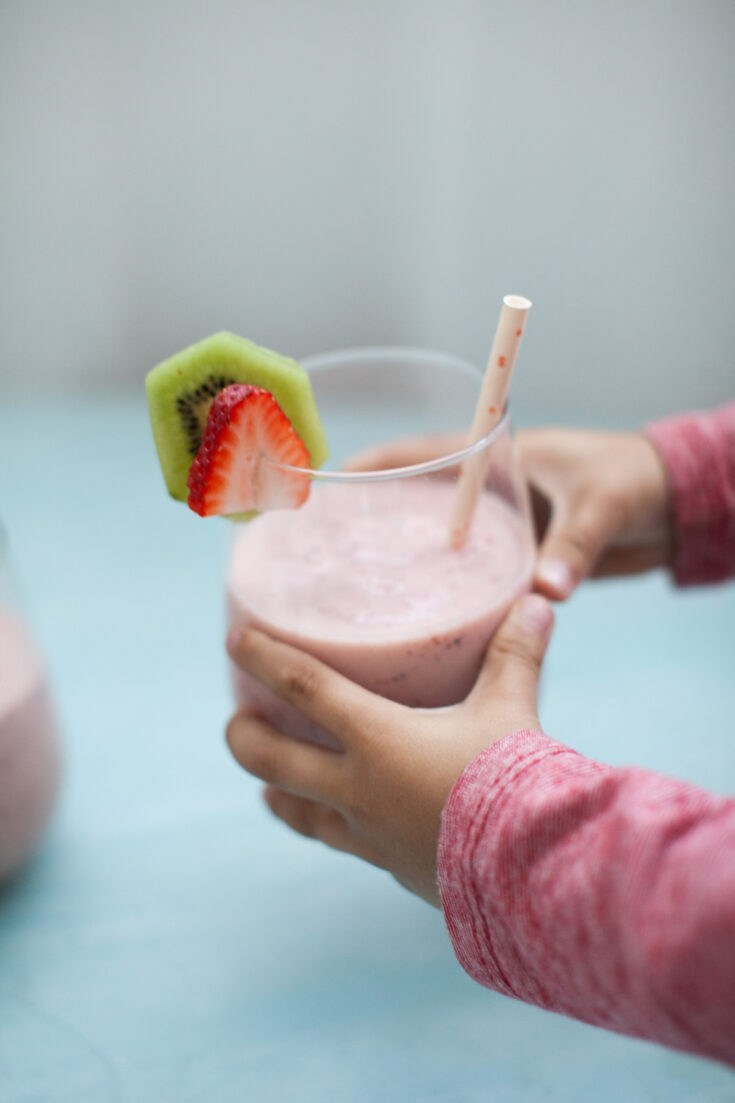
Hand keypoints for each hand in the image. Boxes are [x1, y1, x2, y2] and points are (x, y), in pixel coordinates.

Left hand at [226, 594, 553, 906]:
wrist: (531, 871)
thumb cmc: (516, 781)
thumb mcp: (512, 708)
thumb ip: (516, 653)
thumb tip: (537, 601)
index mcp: (378, 739)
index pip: (304, 688)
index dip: (264, 660)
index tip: (234, 644)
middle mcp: (359, 788)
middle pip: (273, 761)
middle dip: (244, 739)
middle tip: (236, 721)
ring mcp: (369, 835)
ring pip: (301, 815)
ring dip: (278, 794)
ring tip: (267, 787)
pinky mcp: (392, 867)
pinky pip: (347, 844)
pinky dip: (335, 829)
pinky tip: (346, 828)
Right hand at [345, 428, 673, 600]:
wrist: (678, 503)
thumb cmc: (638, 480)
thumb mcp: (602, 504)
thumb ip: (575, 545)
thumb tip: (548, 593)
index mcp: (499, 457)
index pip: (422, 454)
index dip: (376, 466)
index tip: (335, 486)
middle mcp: (493, 492)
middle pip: (418, 503)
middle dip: (377, 521)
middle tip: (331, 554)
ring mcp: (504, 526)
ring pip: (444, 542)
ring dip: (411, 560)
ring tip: (361, 594)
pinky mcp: (521, 556)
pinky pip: (476, 572)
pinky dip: (453, 588)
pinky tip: (427, 618)